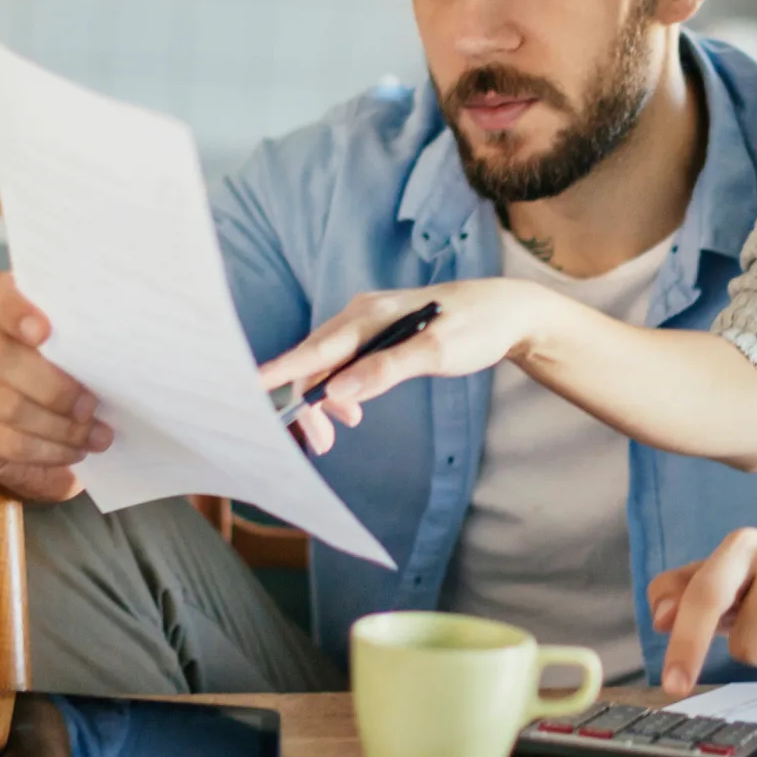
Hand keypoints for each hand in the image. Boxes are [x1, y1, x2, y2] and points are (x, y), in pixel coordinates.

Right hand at [0, 271, 111, 501]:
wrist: (41, 425)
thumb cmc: (77, 372)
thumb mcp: (83, 349)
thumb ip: (87, 338)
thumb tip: (131, 343)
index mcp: (6, 311)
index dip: (11, 308)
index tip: (44, 332)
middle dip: (52, 387)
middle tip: (91, 406)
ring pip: (5, 404)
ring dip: (59, 426)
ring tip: (96, 435)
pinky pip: (4, 441)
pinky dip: (47, 450)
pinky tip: (75, 451)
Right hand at [259, 280, 545, 455]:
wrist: (508, 313)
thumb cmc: (476, 327)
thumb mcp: (437, 352)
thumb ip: (387, 370)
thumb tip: (338, 391)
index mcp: (371, 313)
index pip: (317, 347)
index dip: (282, 371)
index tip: (248, 388)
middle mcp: (362, 313)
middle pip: (316, 359)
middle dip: (310, 401)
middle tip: (322, 444)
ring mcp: (370, 323)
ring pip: (329, 363)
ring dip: (327, 399)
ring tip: (342, 430)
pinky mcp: (380, 336)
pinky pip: (345, 363)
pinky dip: (343, 390)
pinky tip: (352, 412)